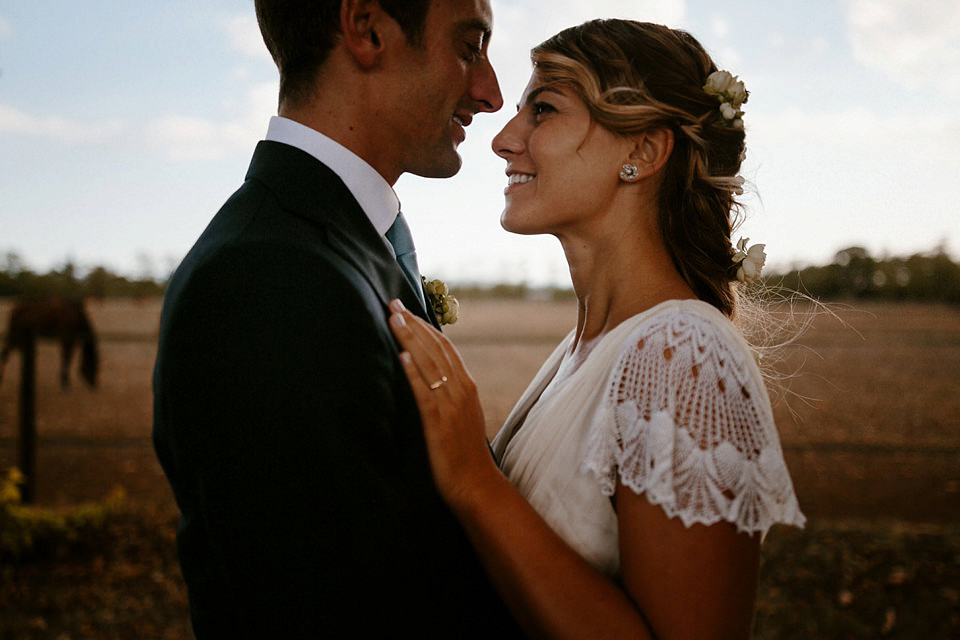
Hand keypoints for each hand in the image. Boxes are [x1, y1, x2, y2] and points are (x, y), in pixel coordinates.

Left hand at [388, 299, 498, 508]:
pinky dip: (413, 372)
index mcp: (467, 386)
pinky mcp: (439, 422)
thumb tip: (431, 377)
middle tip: (393, 304)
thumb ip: (450, 394)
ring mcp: (451, 405)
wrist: (476, 484)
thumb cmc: (465, 453)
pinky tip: (402, 356)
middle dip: (414, 324)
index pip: (445, 347)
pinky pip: (425, 392)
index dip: (425, 326)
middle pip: (436, 348)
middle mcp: (461, 390)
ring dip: (410, 339)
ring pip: (430, 364)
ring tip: (393, 319)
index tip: (407, 310)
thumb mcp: (461, 416)